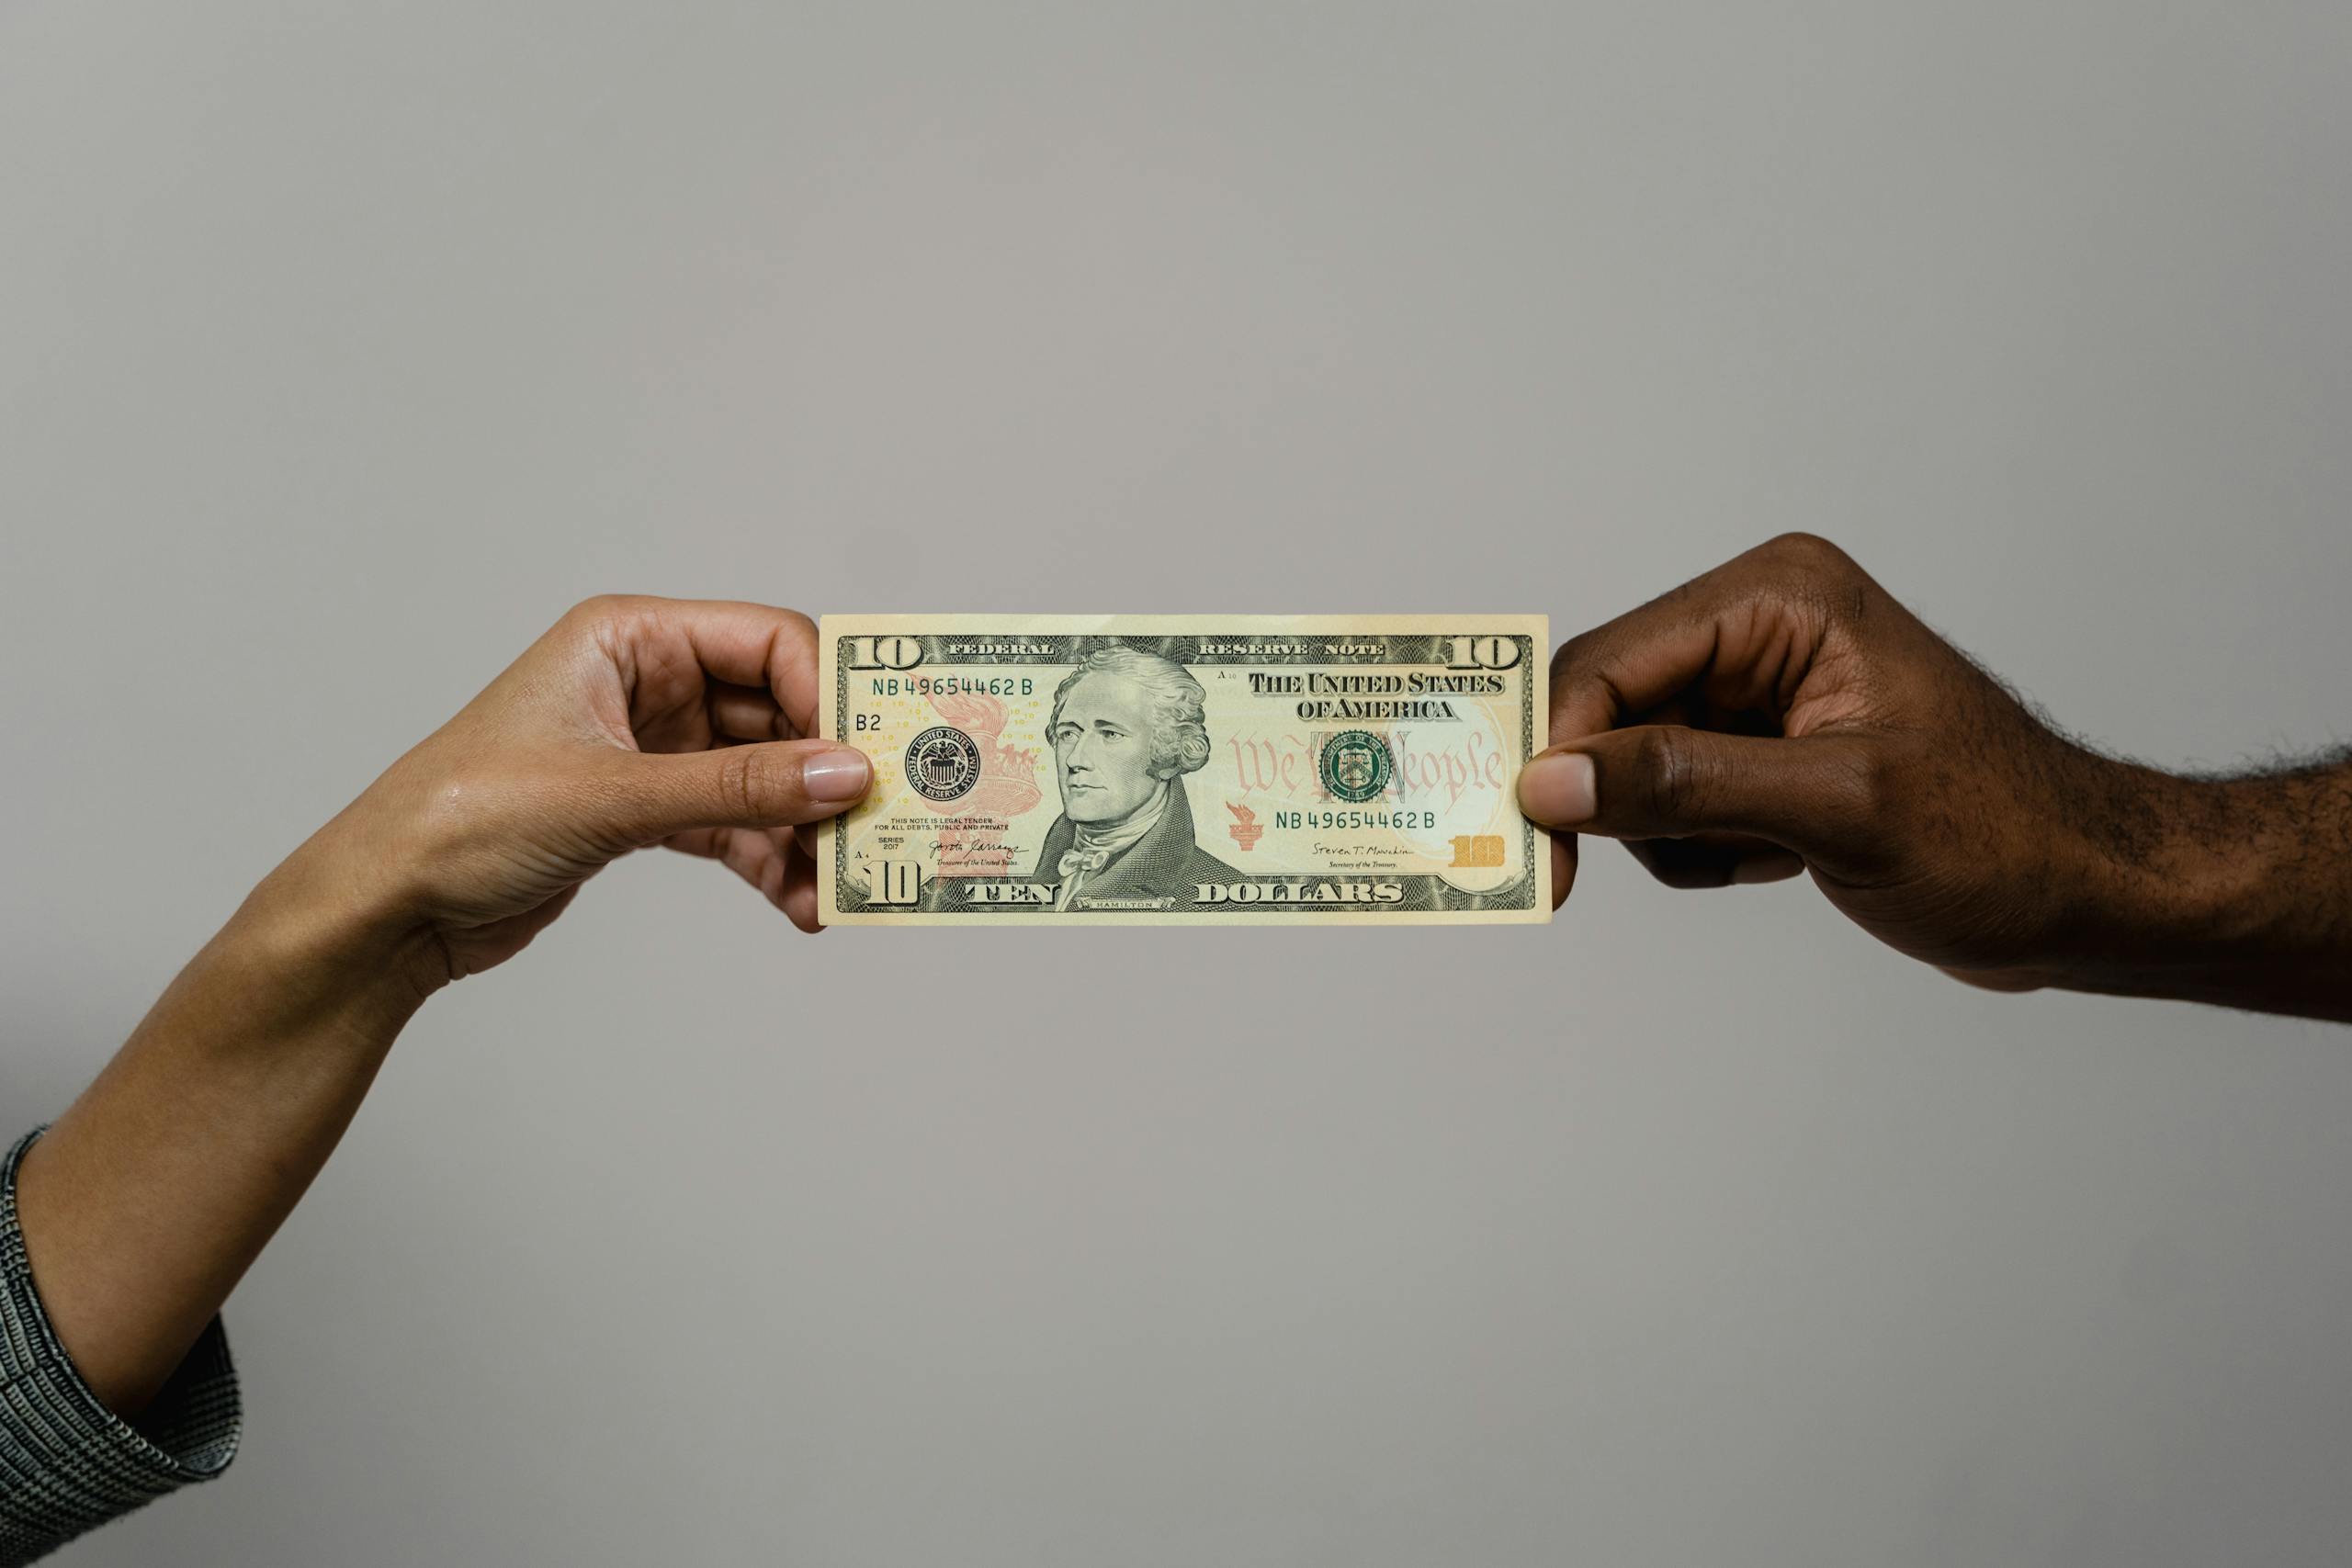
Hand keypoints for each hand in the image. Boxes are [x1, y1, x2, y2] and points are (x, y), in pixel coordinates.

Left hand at [294, 596, 869, 995]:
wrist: (386, 906)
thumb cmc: (462, 819)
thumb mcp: (611, 798)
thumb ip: (737, 788)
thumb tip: (846, 775)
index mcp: (630, 639)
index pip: (768, 641)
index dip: (829, 695)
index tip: (873, 756)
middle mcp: (647, 682)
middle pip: (779, 712)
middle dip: (828, 773)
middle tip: (879, 826)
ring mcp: (650, 748)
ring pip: (764, 778)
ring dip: (804, 831)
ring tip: (836, 886)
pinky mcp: (646, 809)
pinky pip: (735, 825)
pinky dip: (769, 860)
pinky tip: (797, 902)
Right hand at [1516, 534, 2301, 1000]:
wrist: (2092, 890)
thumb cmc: (2005, 833)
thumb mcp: (1837, 810)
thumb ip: (1683, 787)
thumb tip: (1549, 784)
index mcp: (1779, 597)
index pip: (1613, 661)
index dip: (1554, 749)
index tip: (1524, 840)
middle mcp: (1760, 626)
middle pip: (1605, 708)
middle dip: (1605, 796)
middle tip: (1573, 879)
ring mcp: (1761, 690)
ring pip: (1626, 764)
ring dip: (1669, 834)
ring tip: (1759, 859)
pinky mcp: (1764, 751)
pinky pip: (1669, 800)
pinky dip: (1700, 850)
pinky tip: (1775, 862)